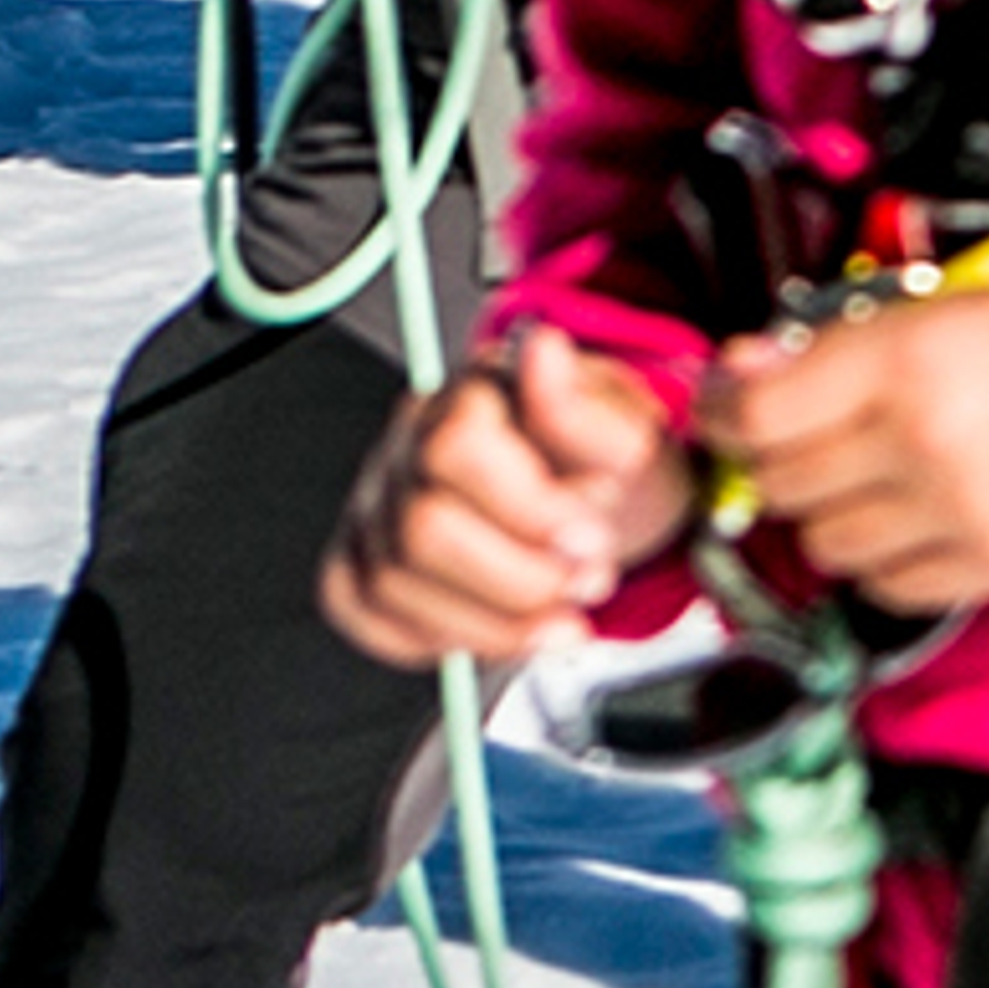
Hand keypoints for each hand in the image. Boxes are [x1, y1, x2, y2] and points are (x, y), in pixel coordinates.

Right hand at [324, 327, 692, 669]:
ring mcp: (377, 504)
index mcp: (473, 392)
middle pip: (420, 528)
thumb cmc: (605, 462)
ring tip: (561, 611)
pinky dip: (446, 637)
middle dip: (517, 579)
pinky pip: (370, 616)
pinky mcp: (361, 563)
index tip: (589, 539)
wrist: (598, 505)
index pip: (456, 449)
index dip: (526, 509)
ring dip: (494, 621)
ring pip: (392, 582)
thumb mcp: (626, 433)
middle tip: (584, 583)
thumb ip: (580, 407)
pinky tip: (504, 627)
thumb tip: (543, 350)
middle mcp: (410, 442)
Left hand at [702, 284, 988, 618]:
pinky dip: (879, 557)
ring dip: (826, 513)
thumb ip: (850, 343)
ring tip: (862, 476)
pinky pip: (885, 585)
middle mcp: (915, 447)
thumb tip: (749, 372)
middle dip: (776, 460)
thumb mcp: (960, 304)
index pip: (760, 414)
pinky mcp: (984, 574)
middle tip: (796, 436)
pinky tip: (908, 516)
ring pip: (824, 545)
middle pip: (784, 484)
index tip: (725, 403)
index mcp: (907, 362)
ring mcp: (950, 520)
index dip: (724, 412)